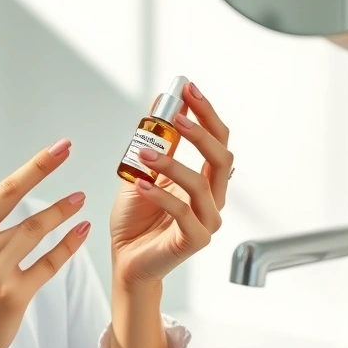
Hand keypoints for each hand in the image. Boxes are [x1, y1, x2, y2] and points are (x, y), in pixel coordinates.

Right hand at [0, 139, 90, 347]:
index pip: (2, 191)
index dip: (31, 166)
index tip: (55, 148)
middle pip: (18, 202)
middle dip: (43, 171)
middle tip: (68, 150)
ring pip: (35, 231)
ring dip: (61, 212)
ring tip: (81, 197)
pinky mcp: (15, 295)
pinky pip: (48, 264)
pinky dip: (67, 246)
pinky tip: (81, 231)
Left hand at [109, 82, 232, 289]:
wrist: (125, 259)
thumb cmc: (135, 219)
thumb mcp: (140, 171)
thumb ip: (153, 141)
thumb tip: (161, 104)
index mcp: (204, 181)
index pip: (217, 141)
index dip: (206, 113)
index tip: (189, 89)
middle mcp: (212, 199)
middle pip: (221, 158)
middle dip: (201, 131)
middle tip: (177, 115)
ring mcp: (207, 221)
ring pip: (201, 184)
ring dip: (171, 163)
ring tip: (143, 152)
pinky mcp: (194, 240)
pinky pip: (183, 213)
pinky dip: (160, 195)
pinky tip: (140, 183)